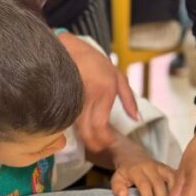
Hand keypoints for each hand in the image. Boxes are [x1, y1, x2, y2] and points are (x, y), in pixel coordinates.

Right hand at [57, 33, 137, 151]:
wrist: (64, 47)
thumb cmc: (92, 60)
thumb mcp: (116, 75)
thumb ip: (128, 98)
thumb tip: (136, 118)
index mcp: (102, 91)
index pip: (100, 126)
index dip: (103, 140)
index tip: (108, 143)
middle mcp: (86, 97)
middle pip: (87, 132)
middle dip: (94, 144)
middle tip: (100, 148)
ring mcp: (70, 100)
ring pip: (77, 129)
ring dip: (85, 139)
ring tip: (93, 141)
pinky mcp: (59, 102)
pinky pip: (68, 122)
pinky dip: (76, 130)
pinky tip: (81, 131)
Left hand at [110, 148, 176, 195]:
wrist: (133, 156)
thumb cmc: (125, 172)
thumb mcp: (117, 179)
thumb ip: (118, 188)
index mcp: (137, 170)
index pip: (144, 184)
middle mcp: (151, 167)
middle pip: (159, 184)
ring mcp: (162, 167)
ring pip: (172, 180)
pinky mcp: (169, 169)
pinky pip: (177, 179)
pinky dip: (180, 190)